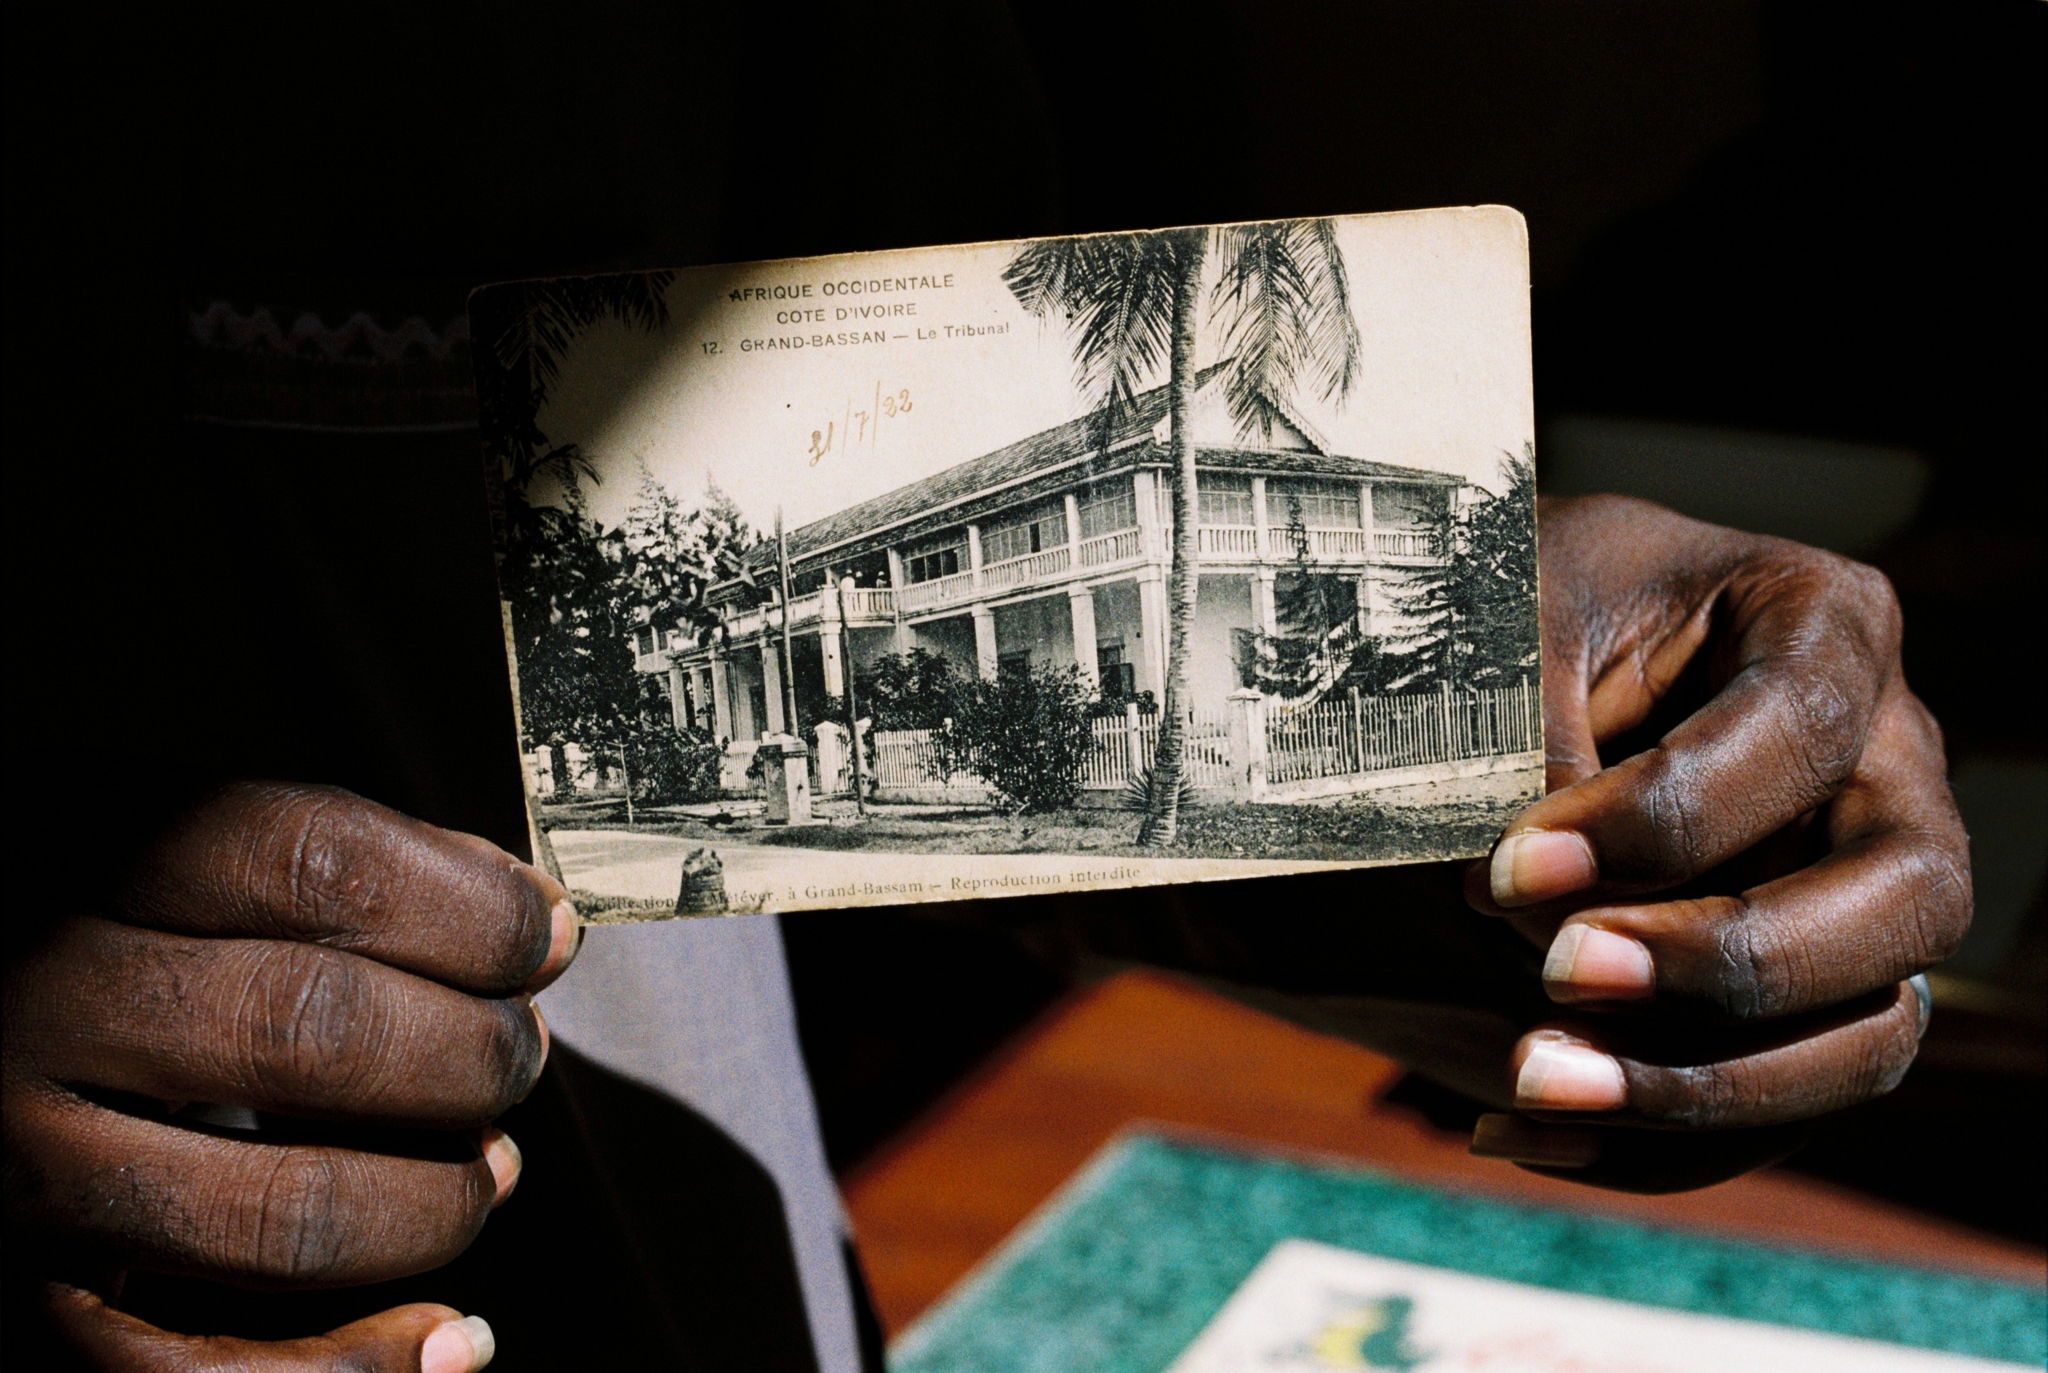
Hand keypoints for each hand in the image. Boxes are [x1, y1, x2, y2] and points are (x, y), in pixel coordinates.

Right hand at [3, 782, 578, 1370]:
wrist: (7, 1035)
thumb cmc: (156, 947)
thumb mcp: (226, 866)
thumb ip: (369, 876)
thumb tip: (538, 925)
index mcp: (115, 870)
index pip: (321, 866)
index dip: (477, 911)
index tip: (551, 938)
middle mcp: (55, 1010)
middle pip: (318, 1032)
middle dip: (473, 1057)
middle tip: (518, 1060)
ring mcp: (34, 1170)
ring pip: (290, 1212)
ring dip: (437, 1205)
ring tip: (488, 1170)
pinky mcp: (37, 1301)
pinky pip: (202, 1372)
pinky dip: (355, 1370)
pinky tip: (449, 1337)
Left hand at [1466, 495, 1967, 1190]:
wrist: (1446, 701)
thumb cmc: (1486, 629)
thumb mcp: (1494, 639)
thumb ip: (1532, 747)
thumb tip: (1558, 915)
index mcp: (1818, 624)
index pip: (1796, 729)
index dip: (1661, 819)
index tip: (1502, 871)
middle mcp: (1878, 767)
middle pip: (1907, 898)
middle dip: (1735, 960)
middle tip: (1558, 973)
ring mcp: (1852, 899)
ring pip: (1869, 1039)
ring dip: (1705, 1088)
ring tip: (1530, 1080)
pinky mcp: (1795, 1008)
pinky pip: (1778, 1114)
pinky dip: (1651, 1145)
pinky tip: (1512, 1133)